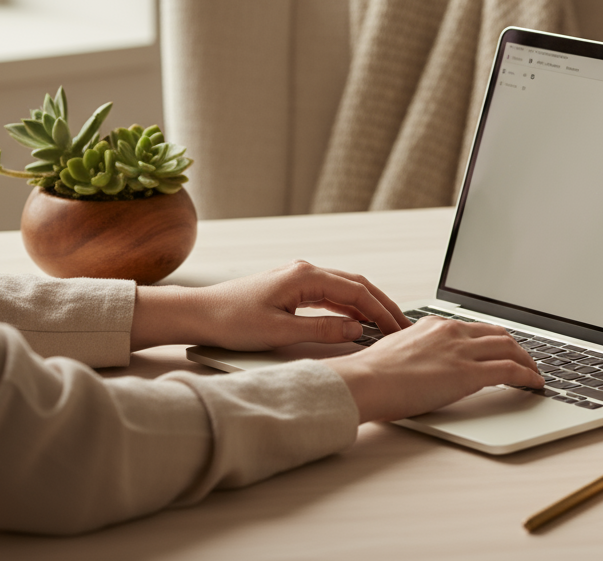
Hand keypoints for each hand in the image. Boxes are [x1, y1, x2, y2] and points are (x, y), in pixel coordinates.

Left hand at [130, 261, 411, 350]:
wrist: (200, 314)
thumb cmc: (232, 320)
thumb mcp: (280, 332)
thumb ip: (322, 330)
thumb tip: (355, 330)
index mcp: (305, 276)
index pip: (357, 291)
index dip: (381, 310)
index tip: (398, 327)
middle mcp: (306, 270)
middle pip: (357, 284)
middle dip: (382, 305)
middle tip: (402, 325)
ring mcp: (299, 277)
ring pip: (345, 288)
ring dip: (367, 306)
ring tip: (386, 325)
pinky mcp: (293, 287)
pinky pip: (331, 294)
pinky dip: (349, 307)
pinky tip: (357, 322)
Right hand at [324, 317, 544, 422]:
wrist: (366, 381)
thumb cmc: (372, 374)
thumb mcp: (398, 351)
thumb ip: (418, 352)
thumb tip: (424, 365)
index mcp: (435, 325)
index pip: (474, 328)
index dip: (493, 340)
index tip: (500, 349)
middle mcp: (452, 332)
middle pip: (498, 334)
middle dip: (516, 347)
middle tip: (525, 360)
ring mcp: (462, 351)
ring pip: (510, 348)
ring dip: (527, 361)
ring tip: (534, 373)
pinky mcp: (468, 373)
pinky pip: (510, 370)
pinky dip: (527, 376)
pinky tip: (534, 384)